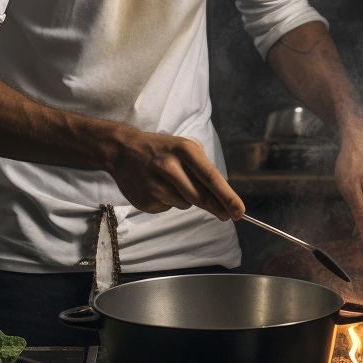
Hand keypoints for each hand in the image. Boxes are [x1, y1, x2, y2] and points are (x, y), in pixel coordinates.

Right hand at [110, 129, 244, 221]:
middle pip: (201, 197)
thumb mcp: (184, 146)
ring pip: (186, 204)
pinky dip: (170, 201)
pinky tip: (158, 187)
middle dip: (218, 208)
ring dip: (187, 199)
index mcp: (184, 150)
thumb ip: (202, 167)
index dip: (227, 196)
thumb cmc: (161, 149)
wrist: (123, 150)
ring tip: (172, 183)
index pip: (211, 177)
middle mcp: (170, 168)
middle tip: (228, 216)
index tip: (240, 210)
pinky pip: (169, 207)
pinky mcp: (147, 200)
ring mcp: (157, 186)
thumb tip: (222, 195)